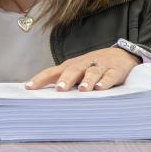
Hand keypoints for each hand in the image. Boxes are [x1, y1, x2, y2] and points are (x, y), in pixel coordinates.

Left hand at [25, 47, 139, 91]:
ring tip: (82, 89)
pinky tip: (101, 88)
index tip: (29, 87)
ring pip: (92, 72)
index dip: (41, 79)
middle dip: (65, 79)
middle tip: (59, 89)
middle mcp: (83, 65)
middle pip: (72, 70)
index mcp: (70, 66)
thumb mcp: (76, 71)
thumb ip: (62, 81)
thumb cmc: (92, 66)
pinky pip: (110, 76)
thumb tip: (41, 98)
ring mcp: (99, 66)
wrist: (121, 54)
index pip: (52, 71)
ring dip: (87, 80)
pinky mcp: (115, 70)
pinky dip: (105, 81)